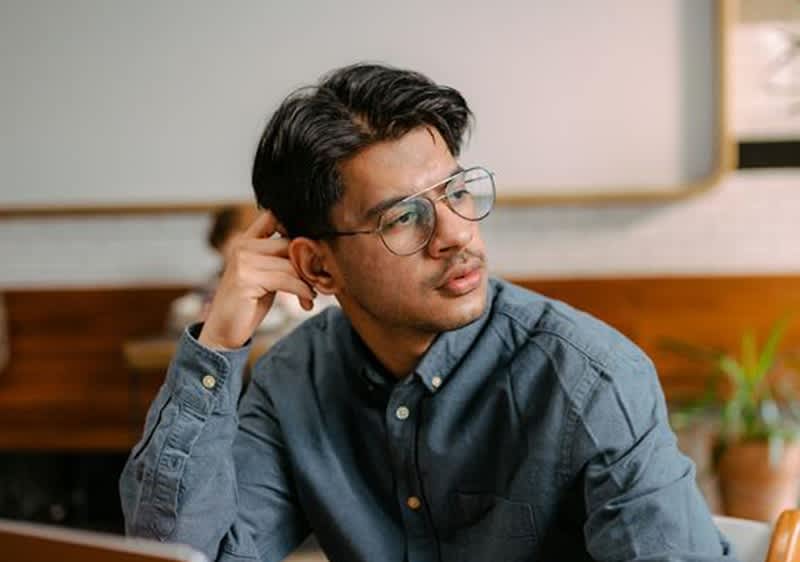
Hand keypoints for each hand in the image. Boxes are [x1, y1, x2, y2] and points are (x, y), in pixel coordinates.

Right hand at [198, 210, 314, 349]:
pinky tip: (307, 301)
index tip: (312, 249)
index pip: (273, 217)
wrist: (223, 331)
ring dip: (308, 281)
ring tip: (313, 294)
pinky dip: (302, 291)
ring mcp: (243, 261)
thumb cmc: (249, 303)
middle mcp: (242, 246)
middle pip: (290, 243)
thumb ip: (280, 259)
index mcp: (246, 241)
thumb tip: (316, 250)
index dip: (296, 226)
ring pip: (291, 264)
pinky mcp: (247, 279)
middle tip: (321, 280)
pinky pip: (286, 280)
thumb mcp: (265, 275)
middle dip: (309, 262)